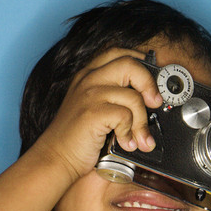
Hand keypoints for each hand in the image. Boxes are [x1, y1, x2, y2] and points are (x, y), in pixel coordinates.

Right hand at [34, 49, 162, 184]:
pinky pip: (125, 116)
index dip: (141, 63)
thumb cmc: (75, 137)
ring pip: (133, 96)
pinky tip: (124, 143)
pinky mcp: (92, 113)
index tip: (152, 82)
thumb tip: (147, 99)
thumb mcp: (93, 108)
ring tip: (139, 139)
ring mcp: (89, 95)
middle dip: (149, 84)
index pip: (119, 53)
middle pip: (130, 64)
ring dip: (142, 122)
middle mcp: (88, 79)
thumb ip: (113, 97)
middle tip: (154, 103)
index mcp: (88, 75)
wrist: (56, 157)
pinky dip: (129, 133)